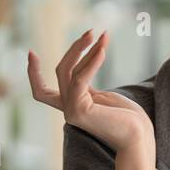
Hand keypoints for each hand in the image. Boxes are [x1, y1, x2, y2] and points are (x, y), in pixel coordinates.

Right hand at [27, 30, 156, 169]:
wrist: (138, 138)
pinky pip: (80, 79)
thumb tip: (90, 60)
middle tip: (92, 31)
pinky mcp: (79, 111)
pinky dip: (91, 62)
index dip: (33, 73)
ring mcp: (71, 111)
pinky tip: (102, 50)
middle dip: (76, 48)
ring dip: (85, 50)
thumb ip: (89, 84)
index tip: (31, 52)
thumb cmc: (128, 118)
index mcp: (71, 106)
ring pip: (69, 72)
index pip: (42, 92)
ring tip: (103, 36)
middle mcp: (67, 110)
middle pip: (61, 71)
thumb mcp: (104, 96)